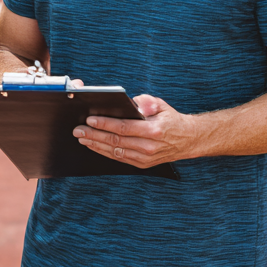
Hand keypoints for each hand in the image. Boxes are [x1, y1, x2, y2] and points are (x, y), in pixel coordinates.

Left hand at [73, 94, 201, 168]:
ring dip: (96, 145)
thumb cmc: (172, 120)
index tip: (90, 120)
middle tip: (78, 130)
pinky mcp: (143, 164)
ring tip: (82, 138)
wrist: (189, 140)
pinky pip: (119, 158)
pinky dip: (105, 152)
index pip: (124, 127)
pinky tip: (95, 146)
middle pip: (116, 141)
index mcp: (154, 130)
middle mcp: (149, 147)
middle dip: (94, 135)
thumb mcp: (162, 105)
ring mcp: (145, 158)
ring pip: (115, 152)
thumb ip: (146, 102)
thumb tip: (130, 102)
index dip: (105, 124)